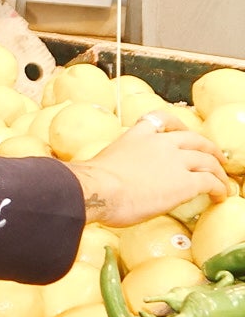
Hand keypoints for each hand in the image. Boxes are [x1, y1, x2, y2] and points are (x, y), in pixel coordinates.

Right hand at [69, 112, 230, 226]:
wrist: (100, 190)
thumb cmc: (93, 183)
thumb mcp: (105, 162)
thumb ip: (117, 164)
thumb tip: (112, 179)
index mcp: (138, 135)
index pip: (161, 119)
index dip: (176, 124)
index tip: (181, 130)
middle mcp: (161, 143)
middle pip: (194, 139)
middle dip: (208, 148)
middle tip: (215, 157)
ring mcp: (176, 161)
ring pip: (207, 160)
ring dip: (218, 171)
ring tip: (222, 181)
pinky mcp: (185, 182)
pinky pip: (210, 182)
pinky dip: (219, 188)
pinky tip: (221, 196)